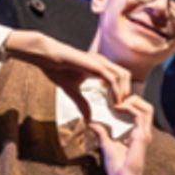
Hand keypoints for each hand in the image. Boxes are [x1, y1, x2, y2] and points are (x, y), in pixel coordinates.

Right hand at [4, 29, 131, 122]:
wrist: (48, 57)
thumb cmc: (57, 69)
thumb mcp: (72, 90)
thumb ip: (81, 102)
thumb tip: (88, 118)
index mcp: (98, 67)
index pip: (118, 77)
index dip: (121, 91)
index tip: (116, 106)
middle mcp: (102, 63)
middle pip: (125, 76)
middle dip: (126, 92)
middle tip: (121, 108)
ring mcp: (100, 63)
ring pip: (123, 76)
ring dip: (124, 92)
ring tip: (118, 107)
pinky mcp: (96, 66)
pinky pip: (113, 79)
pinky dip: (116, 92)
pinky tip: (114, 103)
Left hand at [90, 94, 153, 174]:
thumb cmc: (117, 168)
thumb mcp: (106, 145)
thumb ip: (102, 134)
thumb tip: (92, 124)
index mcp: (137, 134)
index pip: (140, 112)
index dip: (130, 103)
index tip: (114, 103)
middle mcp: (143, 132)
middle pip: (147, 107)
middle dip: (133, 98)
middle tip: (116, 99)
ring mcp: (144, 134)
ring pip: (147, 108)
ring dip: (132, 101)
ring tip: (117, 103)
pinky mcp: (141, 136)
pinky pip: (139, 115)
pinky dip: (128, 108)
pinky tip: (117, 109)